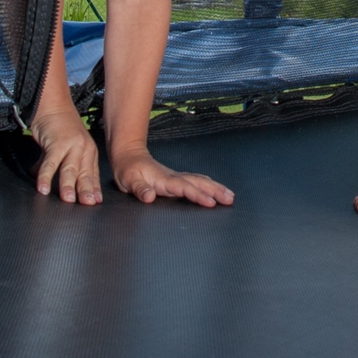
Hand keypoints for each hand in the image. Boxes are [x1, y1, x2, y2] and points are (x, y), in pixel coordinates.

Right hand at [30, 107, 102, 204]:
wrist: (52, 105)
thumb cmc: (58, 127)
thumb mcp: (62, 147)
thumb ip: (56, 165)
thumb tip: (43, 183)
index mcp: (88, 151)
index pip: (92, 173)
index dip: (94, 188)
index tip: (96, 202)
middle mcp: (83, 148)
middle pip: (85, 173)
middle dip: (86, 191)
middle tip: (87, 205)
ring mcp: (71, 145)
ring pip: (70, 170)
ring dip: (68, 186)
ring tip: (67, 200)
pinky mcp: (57, 143)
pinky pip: (51, 163)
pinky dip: (46, 176)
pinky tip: (43, 188)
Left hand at [111, 147, 234, 207]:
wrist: (128, 154)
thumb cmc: (127, 169)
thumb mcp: (128, 180)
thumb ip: (139, 189)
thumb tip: (149, 197)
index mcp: (163, 179)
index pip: (184, 188)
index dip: (197, 195)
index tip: (211, 202)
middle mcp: (172, 177)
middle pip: (198, 183)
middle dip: (215, 190)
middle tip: (230, 199)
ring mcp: (175, 176)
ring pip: (199, 181)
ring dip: (215, 187)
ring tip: (230, 196)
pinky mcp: (175, 178)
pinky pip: (195, 180)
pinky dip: (208, 184)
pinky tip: (215, 188)